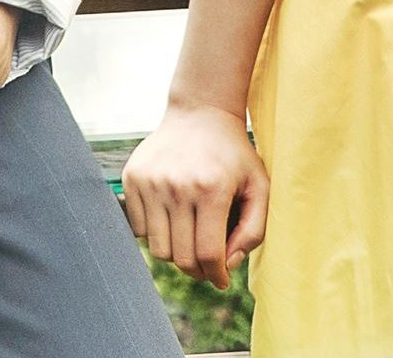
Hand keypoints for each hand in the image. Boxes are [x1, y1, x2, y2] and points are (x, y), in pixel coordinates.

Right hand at [120, 100, 266, 287]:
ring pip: (157, 248)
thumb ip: (253, 230)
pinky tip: (172, 217)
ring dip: (176, 253)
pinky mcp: (132, 177)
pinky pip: (139, 229)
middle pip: (180, 257)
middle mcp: (178, 185)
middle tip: (207, 264)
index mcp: (212, 189)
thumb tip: (228, 264)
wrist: (201, 113)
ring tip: (190, 239)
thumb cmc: (234, 155)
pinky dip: (156, 233)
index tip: (221, 279)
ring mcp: (151, 181)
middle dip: (197, 270)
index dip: (215, 275)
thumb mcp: (259, 187)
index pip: (207, 254)